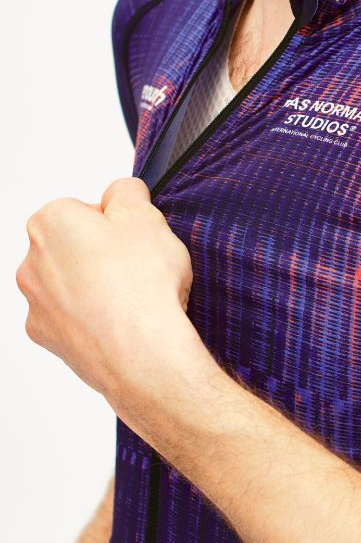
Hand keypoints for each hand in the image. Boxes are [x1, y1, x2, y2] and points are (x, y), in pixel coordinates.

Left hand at [16, 177, 194, 400]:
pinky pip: (72, 315)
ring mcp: (36, 302)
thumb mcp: (147, 215)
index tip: (138, 235)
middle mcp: (32, 261)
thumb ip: (128, 192)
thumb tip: (121, 193)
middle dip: (105, 251)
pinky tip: (123, 319)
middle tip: (141, 264)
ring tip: (136, 295)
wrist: (141, 351)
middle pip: (75, 245)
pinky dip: (94, 315)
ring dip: (98, 284)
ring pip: (72, 281)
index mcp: (52, 222)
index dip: (118, 221)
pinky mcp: (47, 336)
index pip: (86, 207)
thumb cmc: (142, 284)